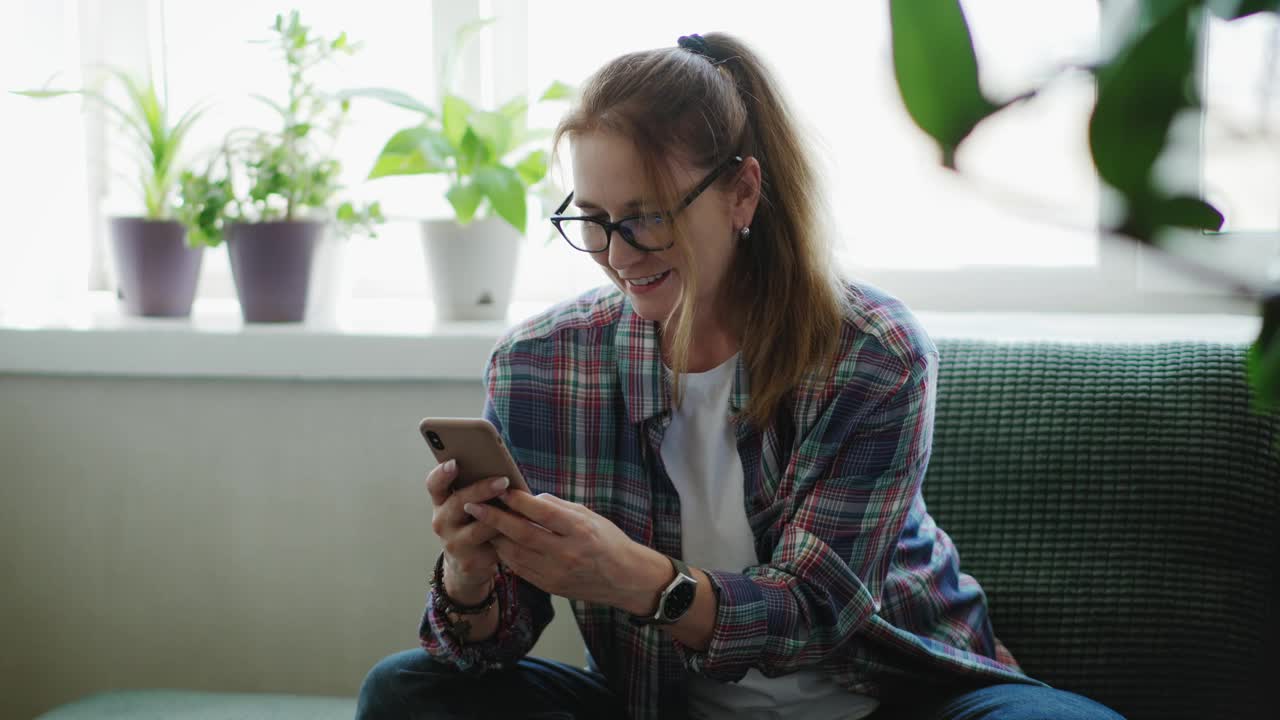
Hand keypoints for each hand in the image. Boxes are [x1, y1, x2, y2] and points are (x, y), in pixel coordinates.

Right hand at [426, 459, 508, 603]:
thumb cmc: (473, 522)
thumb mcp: (468, 505)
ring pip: (478, 527)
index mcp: (441, 501)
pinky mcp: (470, 560)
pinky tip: (525, 525)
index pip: (434, 484)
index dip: (442, 474)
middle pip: (459, 502)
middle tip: (503, 481)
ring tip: (519, 504)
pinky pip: (493, 545)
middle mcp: (441, 521)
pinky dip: (509, 534)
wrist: (468, 560)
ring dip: (500, 516)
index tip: (454, 463)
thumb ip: (476, 488)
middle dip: (482, 490)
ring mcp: (453, 543)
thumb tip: (502, 468)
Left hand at [463, 490, 670, 613]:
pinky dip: (505, 554)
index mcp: (579, 530)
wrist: (625, 579)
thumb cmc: (608, 541)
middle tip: (473, 504)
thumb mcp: (589, 516)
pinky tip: (497, 541)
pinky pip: (519, 569)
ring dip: (494, 536)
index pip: (542, 512)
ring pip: (515, 553)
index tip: (499, 488)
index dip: (518, 500)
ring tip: (479, 521)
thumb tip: (529, 498)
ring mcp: (556, 573)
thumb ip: (558, 507)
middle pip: (521, 534)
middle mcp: (567, 553)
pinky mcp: (550, 586)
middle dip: (494, 518)